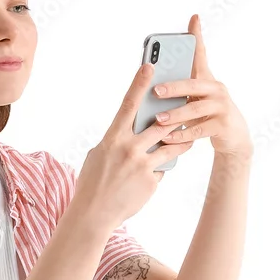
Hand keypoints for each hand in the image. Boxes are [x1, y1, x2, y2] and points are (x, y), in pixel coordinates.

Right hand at [75, 60, 195, 228]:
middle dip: (173, 115)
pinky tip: (149, 178)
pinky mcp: (151, 181)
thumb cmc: (92, 183)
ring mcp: (142, 165)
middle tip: (185, 106)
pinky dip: (159, 170)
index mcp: (112, 138)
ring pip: (170, 146)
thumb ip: (117, 141)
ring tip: (186, 138)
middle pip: (159, 124)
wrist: (94, 214)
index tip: (150, 65)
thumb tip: (132, 132)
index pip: (129, 105)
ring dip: (180, 141)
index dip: (139, 84)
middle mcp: (128, 148)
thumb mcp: (99, 155)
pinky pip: (162, 169)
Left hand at [151, 13, 252, 161]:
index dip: (198, 36)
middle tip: (156, 90)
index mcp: (207, 79)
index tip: (194, 18)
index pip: (201, 54)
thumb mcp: (196, 101)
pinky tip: (168, 138)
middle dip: (174, 86)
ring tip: (158, 119)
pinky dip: (182, 134)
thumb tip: (152, 86)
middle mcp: (217, 89)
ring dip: (175, 115)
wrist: (234, 138)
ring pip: (195, 109)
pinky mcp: (223, 125)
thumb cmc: (208, 117)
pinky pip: (199, 129)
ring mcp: (222, 107)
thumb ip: (180, 92)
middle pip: (194, 84)